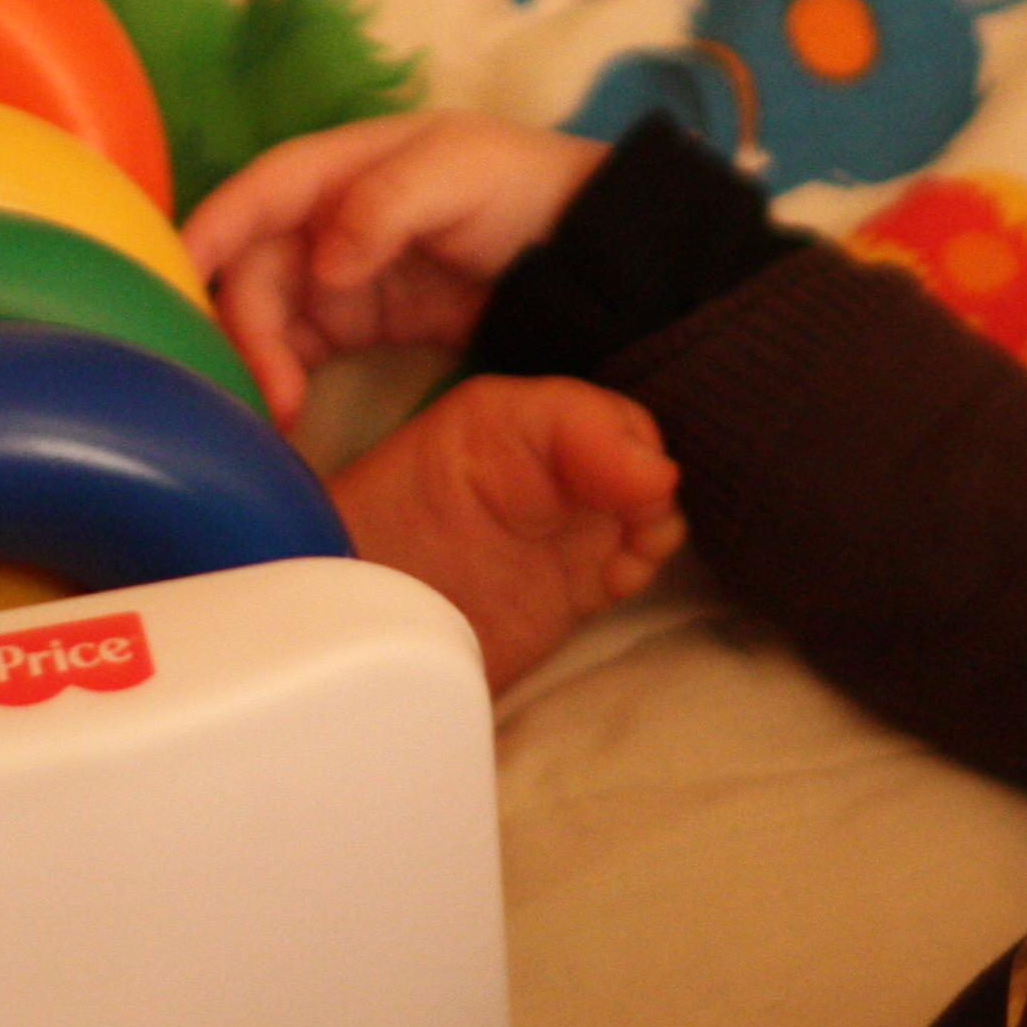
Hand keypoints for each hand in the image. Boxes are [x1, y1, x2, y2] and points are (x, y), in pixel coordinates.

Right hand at [184, 111, 602, 424]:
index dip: (212, 228)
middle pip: (254, 265)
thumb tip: (323, 259)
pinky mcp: (356, 325)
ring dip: (258, 359)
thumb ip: (387, 203)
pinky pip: (296, 351)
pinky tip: (284, 418)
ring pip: (267, 314)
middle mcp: (327, 217)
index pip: (261, 192)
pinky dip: (281, 379)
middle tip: (262, 388)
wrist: (592, 255)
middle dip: (242, 322)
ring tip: (276, 413)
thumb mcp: (462, 175)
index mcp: (344, 165)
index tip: (174, 275)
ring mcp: (339, 274)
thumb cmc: (524, 189)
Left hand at [330, 375, 681, 688]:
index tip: (632, 480)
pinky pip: (640, 560)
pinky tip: (618, 576)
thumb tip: (659, 472)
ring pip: (651, 506)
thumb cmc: (400, 510)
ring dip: (655, 521)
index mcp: (524, 416)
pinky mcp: (579, 583)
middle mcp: (555, 464)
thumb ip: (567, 425)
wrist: (367, 614)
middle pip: (643, 455)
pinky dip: (646, 562)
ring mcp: (568, 524)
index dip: (628, 439)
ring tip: (626, 548)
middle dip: (650, 480)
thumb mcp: (477, 430)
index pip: (608, 412)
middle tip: (633, 517)